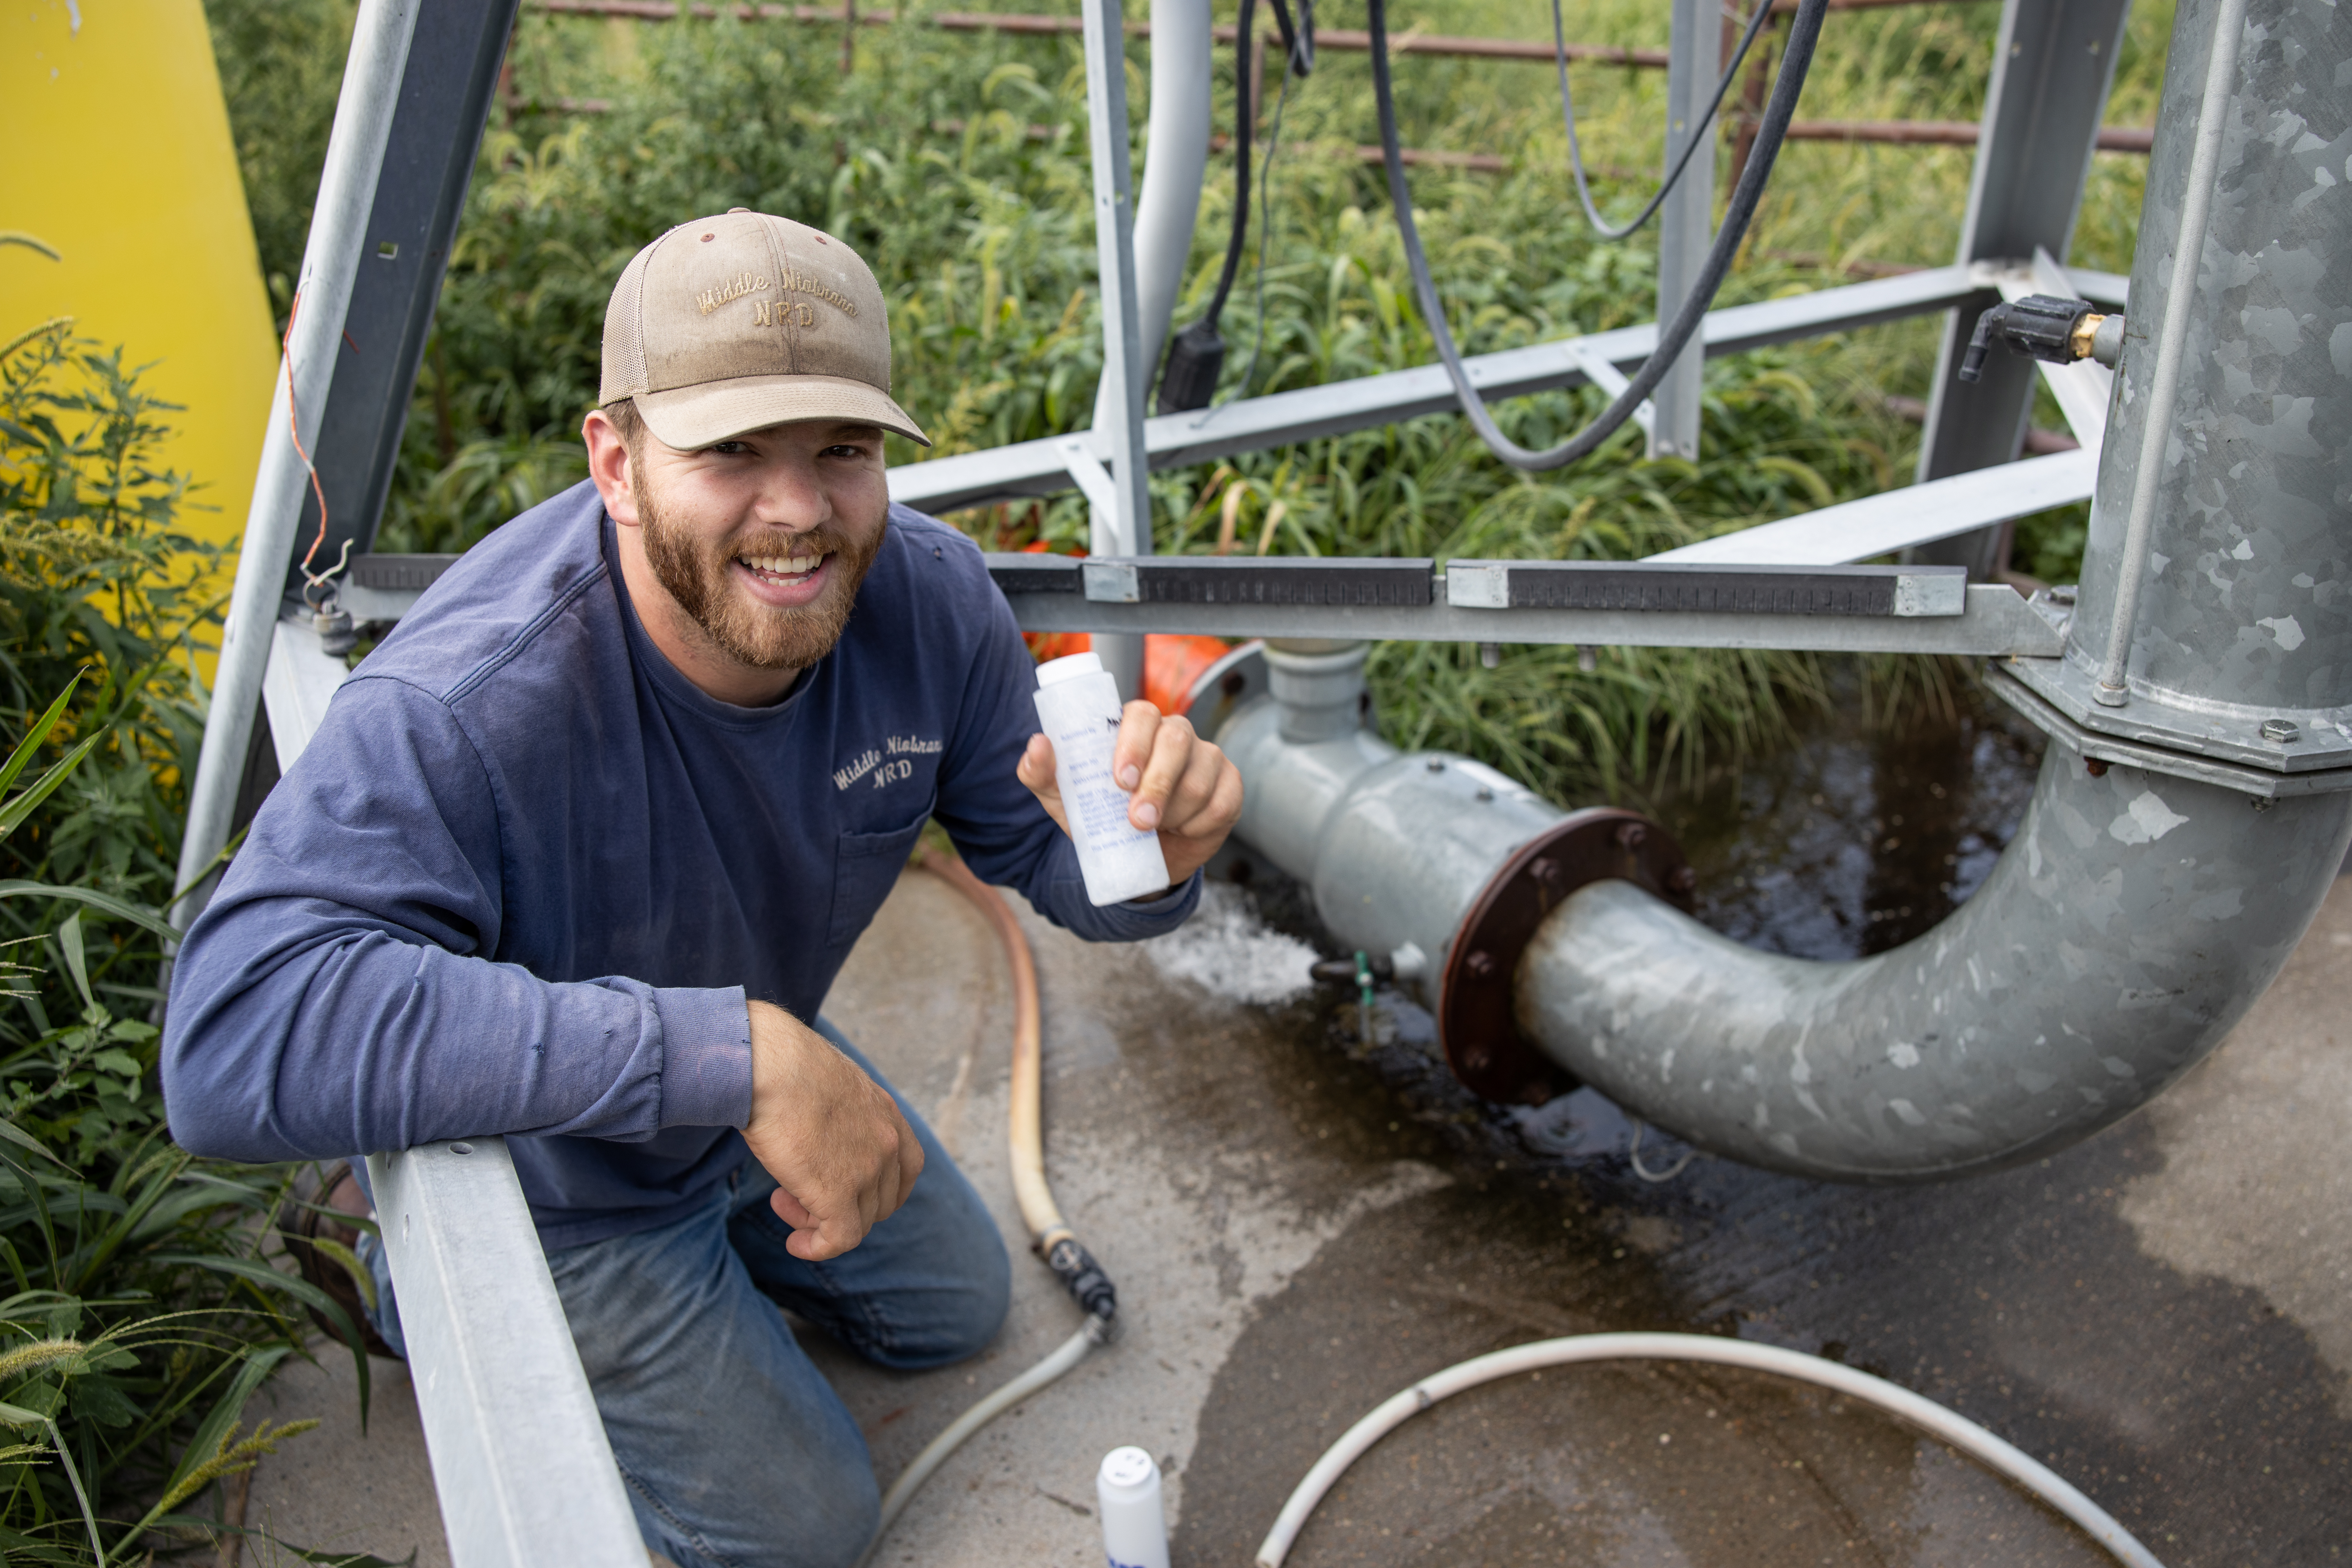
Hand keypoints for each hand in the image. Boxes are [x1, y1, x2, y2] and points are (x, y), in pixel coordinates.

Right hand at [740, 1001, 923, 1260]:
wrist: (767, 1064)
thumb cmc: (783, 1067)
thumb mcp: (831, 1088)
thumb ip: (842, 1117)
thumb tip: (822, 1140)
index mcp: (889, 1115)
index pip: (906, 1169)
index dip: (875, 1189)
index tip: (839, 1186)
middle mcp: (888, 1143)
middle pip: (880, 1201)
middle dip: (843, 1206)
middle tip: (798, 1194)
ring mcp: (868, 1169)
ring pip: (858, 1222)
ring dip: (818, 1220)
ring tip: (782, 1201)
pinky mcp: (838, 1193)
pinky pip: (839, 1239)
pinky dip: (818, 1247)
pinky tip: (794, 1243)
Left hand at [1017, 702, 1244, 892]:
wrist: (1137, 857)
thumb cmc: (1100, 815)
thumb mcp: (1064, 799)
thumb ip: (1042, 772)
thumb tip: (1038, 744)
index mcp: (1136, 728)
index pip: (1142, 713)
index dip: (1135, 743)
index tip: (1120, 780)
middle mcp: (1175, 735)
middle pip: (1177, 740)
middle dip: (1157, 784)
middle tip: (1137, 820)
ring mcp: (1206, 758)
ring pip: (1199, 777)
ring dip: (1174, 812)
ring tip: (1155, 829)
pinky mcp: (1229, 786)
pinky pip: (1222, 802)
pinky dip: (1199, 824)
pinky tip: (1183, 831)